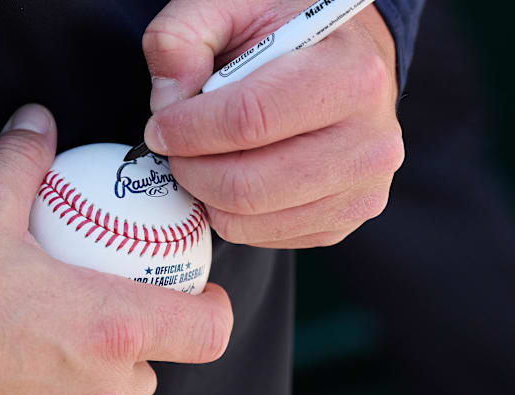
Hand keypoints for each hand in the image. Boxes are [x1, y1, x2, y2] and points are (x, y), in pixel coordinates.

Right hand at [0, 105, 232, 394]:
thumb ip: (22, 159)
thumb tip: (37, 121)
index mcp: (109, 326)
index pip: (206, 331)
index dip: (212, 309)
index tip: (198, 292)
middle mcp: (100, 386)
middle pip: (156, 368)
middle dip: (146, 341)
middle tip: (116, 308)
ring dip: (106, 372)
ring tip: (70, 340)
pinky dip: (65, 394)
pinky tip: (28, 367)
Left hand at [142, 1, 403, 247]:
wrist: (349, 65)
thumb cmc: (289, 33)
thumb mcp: (232, 6)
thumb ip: (183, 37)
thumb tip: (166, 102)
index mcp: (350, 77)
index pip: (249, 121)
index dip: (187, 130)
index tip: (159, 127)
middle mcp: (369, 143)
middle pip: (247, 185)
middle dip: (190, 170)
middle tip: (175, 148)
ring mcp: (361, 189)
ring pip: (249, 220)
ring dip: (205, 195)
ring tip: (204, 158)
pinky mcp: (343, 220)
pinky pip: (262, 237)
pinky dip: (231, 213)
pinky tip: (236, 174)